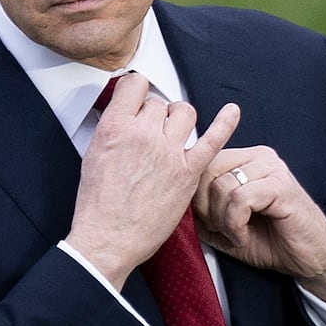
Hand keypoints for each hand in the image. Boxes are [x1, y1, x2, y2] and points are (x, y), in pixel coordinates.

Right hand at [66, 73, 240, 288]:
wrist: (109, 240)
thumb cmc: (99, 206)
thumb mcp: (93, 156)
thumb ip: (113, 131)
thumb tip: (124, 117)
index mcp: (114, 128)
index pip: (135, 85)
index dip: (138, 90)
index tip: (140, 98)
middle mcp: (143, 135)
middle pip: (160, 103)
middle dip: (156, 115)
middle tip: (151, 134)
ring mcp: (168, 153)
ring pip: (185, 112)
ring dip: (180, 120)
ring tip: (173, 136)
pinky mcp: (188, 172)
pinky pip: (213, 139)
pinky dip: (225, 123)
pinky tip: (232, 113)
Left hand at [195, 146, 325, 312]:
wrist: (310, 258)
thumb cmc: (271, 241)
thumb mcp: (226, 225)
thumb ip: (204, 209)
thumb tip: (179, 201)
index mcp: (245, 159)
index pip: (202, 164)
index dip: (196, 198)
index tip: (209, 222)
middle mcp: (258, 157)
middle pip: (207, 171)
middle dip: (206, 208)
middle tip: (222, 229)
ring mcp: (272, 168)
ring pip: (222, 186)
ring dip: (222, 220)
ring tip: (237, 234)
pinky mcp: (281, 185)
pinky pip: (241, 199)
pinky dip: (235, 224)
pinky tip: (244, 236)